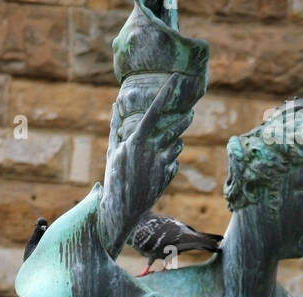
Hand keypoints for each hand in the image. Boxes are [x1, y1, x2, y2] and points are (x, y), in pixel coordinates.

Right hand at [99, 78, 194, 254]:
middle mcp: (151, 152)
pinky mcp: (166, 179)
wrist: (121, 211)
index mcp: (136, 142)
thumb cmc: (113, 179)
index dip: (166, 93)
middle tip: (190, 113)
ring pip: (177, 145)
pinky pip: (174, 163)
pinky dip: (170, 161)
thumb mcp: (112, 152)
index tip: (177, 79)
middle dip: (184, 120)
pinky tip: (162, 166)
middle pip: (174, 128)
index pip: (154, 111)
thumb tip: (116, 103)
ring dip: (177, 140)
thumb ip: (116, 126)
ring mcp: (160, 166)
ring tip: (174, 140)